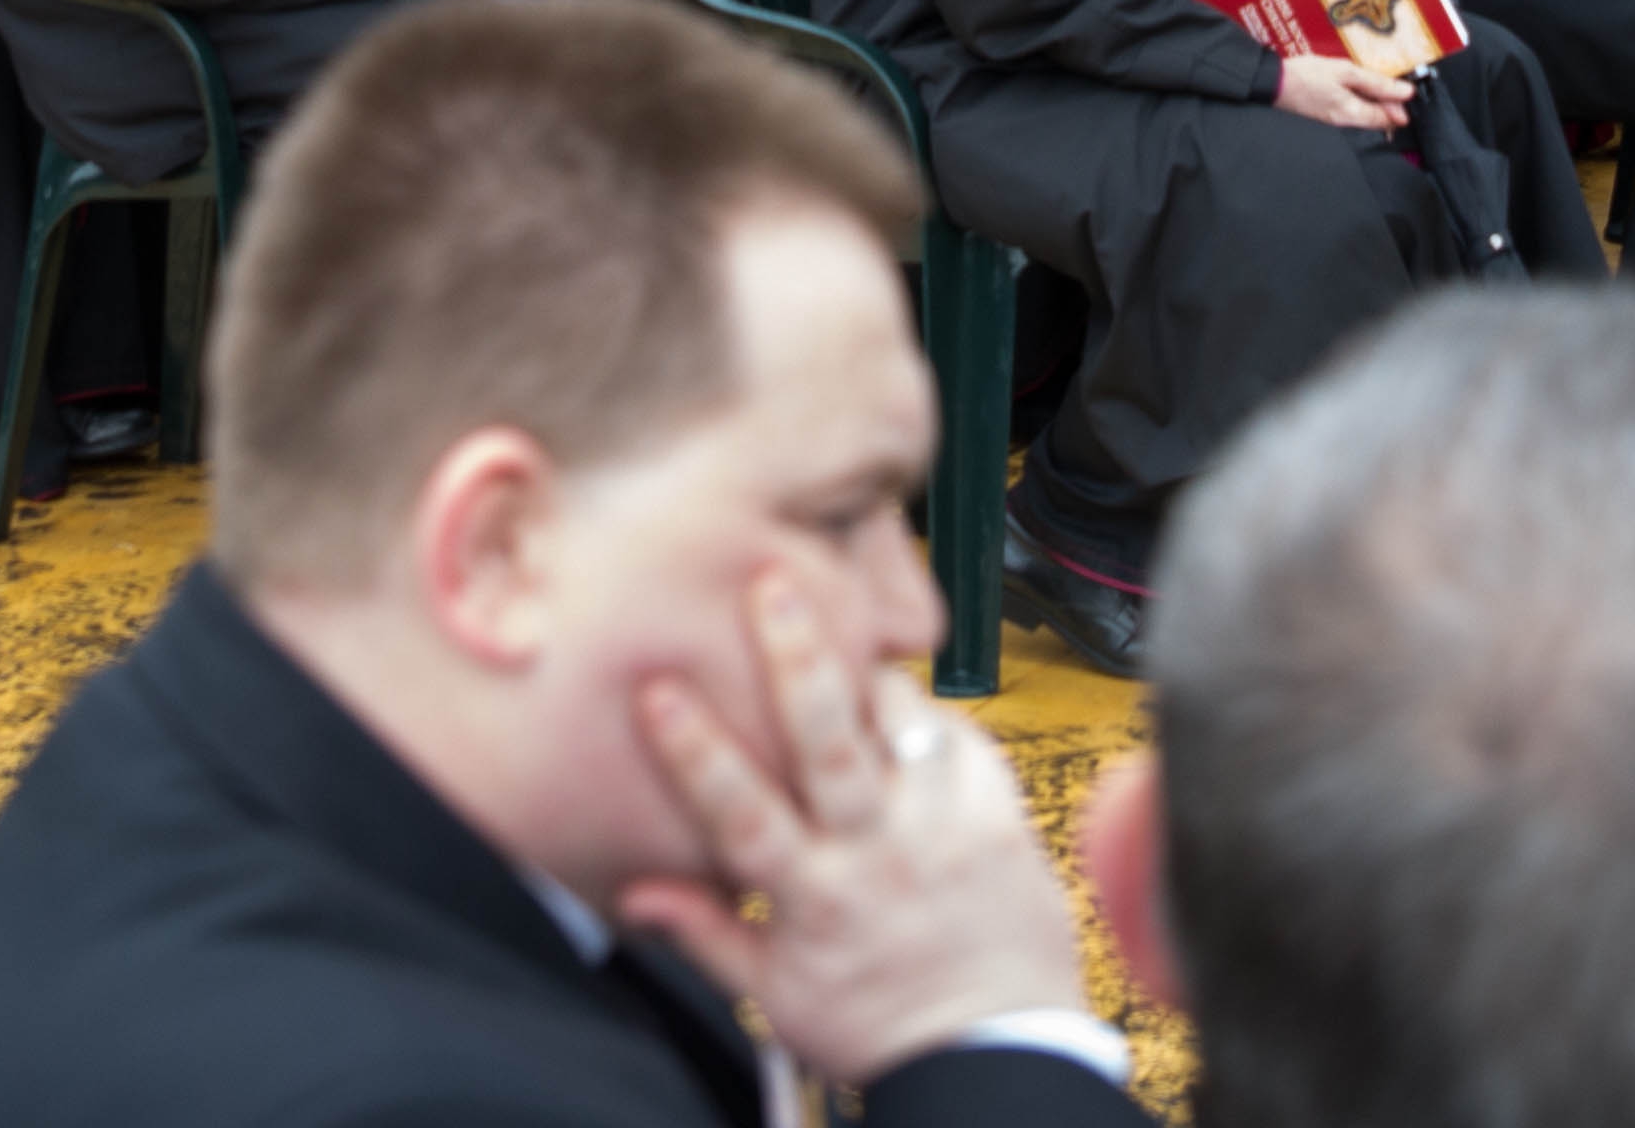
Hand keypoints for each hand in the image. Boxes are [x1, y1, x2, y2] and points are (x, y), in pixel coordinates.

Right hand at [615, 570, 1092, 1093]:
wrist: (993, 1052)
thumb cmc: (878, 1024)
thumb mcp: (776, 995)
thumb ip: (706, 932)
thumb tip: (635, 891)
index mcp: (815, 899)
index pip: (742, 815)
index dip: (697, 752)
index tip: (659, 688)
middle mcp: (879, 854)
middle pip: (832, 742)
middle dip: (798, 658)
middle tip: (773, 583)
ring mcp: (945, 829)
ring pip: (905, 723)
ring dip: (871, 675)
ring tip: (843, 634)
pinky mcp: (999, 816)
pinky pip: (963, 737)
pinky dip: (930, 717)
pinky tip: (905, 714)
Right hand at [1271, 50, 1412, 134]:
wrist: (1273, 82)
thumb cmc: (1307, 75)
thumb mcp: (1346, 72)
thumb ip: (1377, 84)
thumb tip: (1406, 93)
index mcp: (1354, 115)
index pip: (1390, 120)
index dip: (1401, 106)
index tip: (1402, 90)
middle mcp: (1347, 126)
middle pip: (1379, 123)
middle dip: (1389, 106)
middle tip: (1388, 85)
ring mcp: (1336, 125)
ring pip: (1367, 120)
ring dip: (1374, 105)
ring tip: (1371, 85)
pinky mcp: (1328, 120)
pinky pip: (1353, 116)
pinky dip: (1360, 104)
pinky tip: (1354, 90)